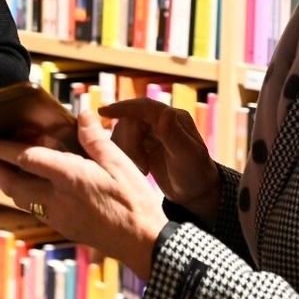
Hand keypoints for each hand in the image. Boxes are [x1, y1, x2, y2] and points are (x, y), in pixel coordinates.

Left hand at [0, 108, 168, 279]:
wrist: (143, 243)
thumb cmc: (135, 201)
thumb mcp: (120, 162)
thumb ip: (95, 138)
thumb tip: (81, 114)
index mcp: (70, 178)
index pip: (24, 159)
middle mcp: (56, 199)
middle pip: (11, 185)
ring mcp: (57, 217)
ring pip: (19, 199)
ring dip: (7, 181)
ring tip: (3, 165)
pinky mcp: (63, 227)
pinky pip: (33, 208)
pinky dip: (23, 192)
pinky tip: (31, 183)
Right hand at [99, 97, 219, 223]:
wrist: (196, 193)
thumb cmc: (196, 175)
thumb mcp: (188, 157)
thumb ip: (175, 136)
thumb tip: (165, 113)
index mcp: (174, 118)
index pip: (144, 106)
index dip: (123, 107)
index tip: (103, 112)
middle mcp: (162, 120)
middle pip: (131, 120)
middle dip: (130, 142)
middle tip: (141, 165)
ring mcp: (152, 132)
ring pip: (125, 131)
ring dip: (128, 150)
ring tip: (143, 168)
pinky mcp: (144, 144)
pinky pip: (125, 142)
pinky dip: (127, 155)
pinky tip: (141, 168)